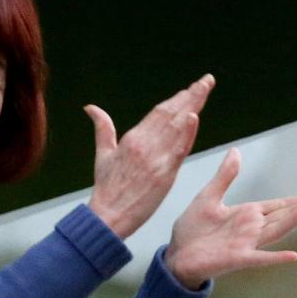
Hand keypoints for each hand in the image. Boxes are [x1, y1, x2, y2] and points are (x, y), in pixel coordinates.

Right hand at [86, 74, 214, 239]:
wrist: (108, 216)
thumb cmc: (106, 189)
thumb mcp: (102, 154)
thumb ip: (102, 128)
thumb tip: (90, 107)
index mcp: (132, 138)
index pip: (159, 112)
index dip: (177, 99)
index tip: (191, 88)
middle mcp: (144, 144)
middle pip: (171, 114)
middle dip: (191, 95)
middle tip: (206, 80)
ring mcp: (155, 158)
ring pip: (177, 126)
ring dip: (194, 106)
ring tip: (206, 89)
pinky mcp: (163, 174)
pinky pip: (177, 150)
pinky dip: (187, 134)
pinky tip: (195, 117)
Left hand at [163, 147, 296, 287]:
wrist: (176, 255)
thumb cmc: (192, 230)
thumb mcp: (208, 197)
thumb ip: (225, 177)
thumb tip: (236, 152)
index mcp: (247, 214)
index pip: (278, 206)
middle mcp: (251, 229)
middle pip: (283, 217)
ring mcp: (246, 245)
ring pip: (276, 230)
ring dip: (295, 221)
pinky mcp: (237, 259)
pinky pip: (260, 258)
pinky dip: (276, 258)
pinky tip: (293, 255)